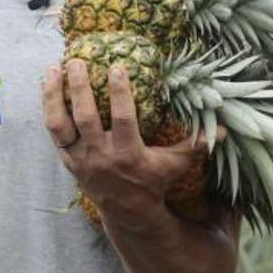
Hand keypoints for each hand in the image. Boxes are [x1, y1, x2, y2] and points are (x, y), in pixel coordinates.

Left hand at [41, 59, 223, 230]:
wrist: (127, 212)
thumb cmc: (154, 183)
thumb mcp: (175, 165)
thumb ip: (196, 146)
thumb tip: (226, 130)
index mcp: (128, 153)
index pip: (122, 118)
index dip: (119, 93)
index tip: (117, 66)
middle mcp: (100, 155)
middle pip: (85, 118)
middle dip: (79, 88)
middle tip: (76, 60)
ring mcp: (81, 158)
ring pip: (61, 124)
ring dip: (54, 96)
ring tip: (52, 69)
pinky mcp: (69, 159)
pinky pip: (54, 132)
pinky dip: (48, 109)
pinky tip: (47, 86)